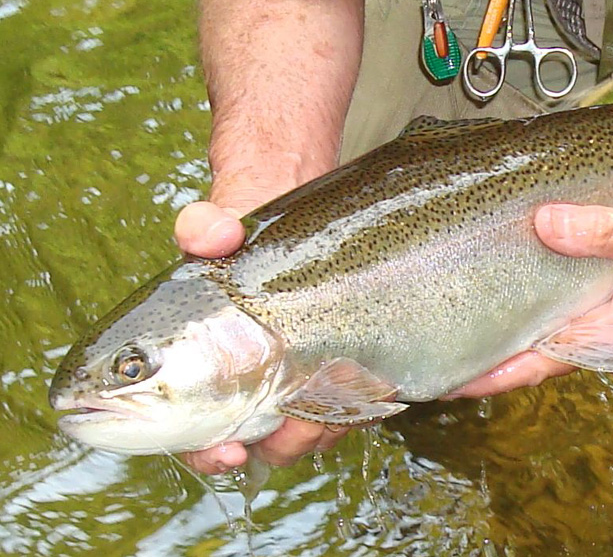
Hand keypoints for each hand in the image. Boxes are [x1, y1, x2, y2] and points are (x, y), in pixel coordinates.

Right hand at [175, 161, 348, 473]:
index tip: (228, 451)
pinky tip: (369, 383)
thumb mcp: (220, 224)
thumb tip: (210, 234)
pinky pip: (351, 409)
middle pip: (262, 446)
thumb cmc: (246, 228)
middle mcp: (252, 384)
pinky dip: (359, 407)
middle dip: (281, 444)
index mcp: (206, 370)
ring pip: (311, 435)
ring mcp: (299, 380)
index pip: (195, 437)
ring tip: (333, 399)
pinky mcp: (343, 367)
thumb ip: (203, 229)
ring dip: (322, 429)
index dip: (206, 454)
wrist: (295, 206)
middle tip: (295, 422)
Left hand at [448, 202, 612, 398]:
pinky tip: (523, 313)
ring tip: (472, 339)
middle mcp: (609, 346)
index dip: (492, 375)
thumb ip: (601, 231)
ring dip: (515, 351)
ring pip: (554, 351)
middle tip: (444, 361)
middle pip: (538, 365)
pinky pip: (571, 335)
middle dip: (492, 367)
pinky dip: (541, 332)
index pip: (538, 365)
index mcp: (611, 336)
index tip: (449, 382)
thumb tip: (545, 224)